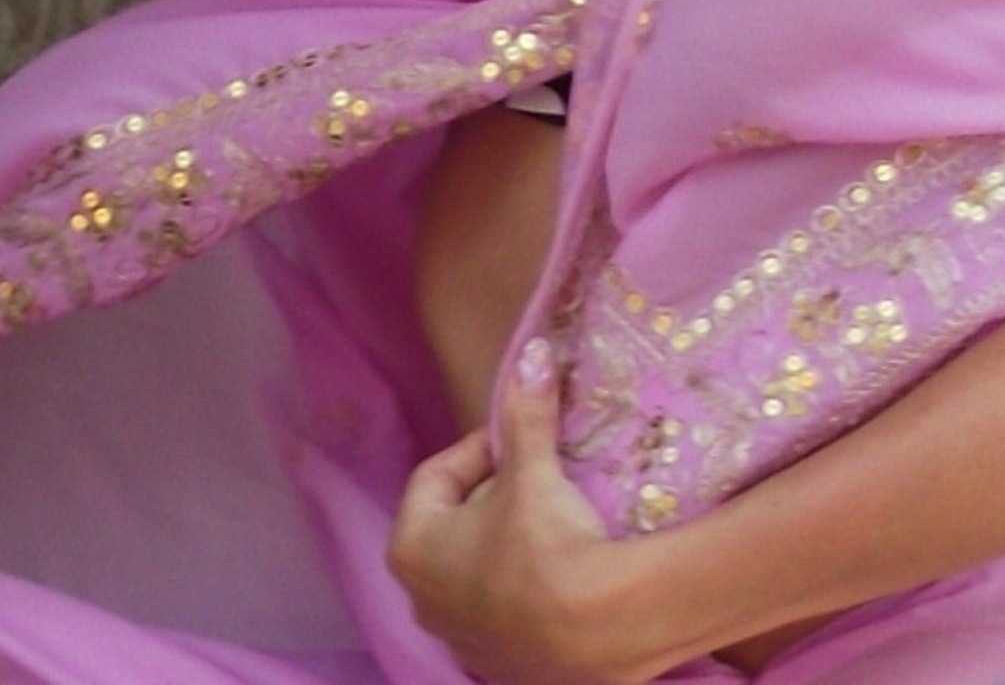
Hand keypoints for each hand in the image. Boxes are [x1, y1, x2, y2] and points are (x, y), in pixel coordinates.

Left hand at [388, 338, 667, 683]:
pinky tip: (558, 565)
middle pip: (453, 522)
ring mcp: (459, 637)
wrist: (592, 628)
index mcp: (412, 547)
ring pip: (476, 566)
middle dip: (491, 492)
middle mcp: (421, 598)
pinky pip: (502, 605)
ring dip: (504, 538)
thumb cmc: (542, 541)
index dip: (478, 448)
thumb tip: (532, 351)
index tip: (517, 437)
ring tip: (550, 515)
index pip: (435, 475)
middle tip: (536, 472)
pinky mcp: (497, 662)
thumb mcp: (532, 469)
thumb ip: (525, 412)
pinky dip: (521, 581)